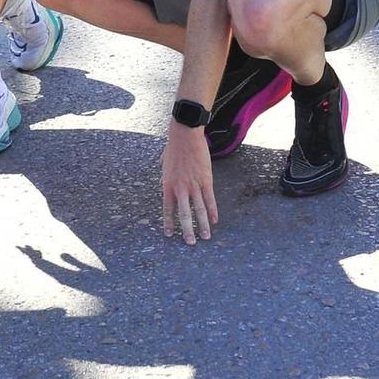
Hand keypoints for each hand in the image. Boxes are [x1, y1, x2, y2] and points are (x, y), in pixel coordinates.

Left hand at [161, 124, 217, 244]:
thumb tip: (163, 182)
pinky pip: (210, 199)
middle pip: (184, 214)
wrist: (185, 135)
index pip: (168, 209)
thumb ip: (164, 176)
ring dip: (203, 225)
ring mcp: (194, 185)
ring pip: (199, 210)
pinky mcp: (206, 180)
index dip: (169, 222)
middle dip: (187, 230)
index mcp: (168, 185)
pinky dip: (213, 211)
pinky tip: (215, 220)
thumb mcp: (164, 164)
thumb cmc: (173, 147)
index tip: (169, 235)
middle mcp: (180, 188)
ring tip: (205, 237)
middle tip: (190, 243)